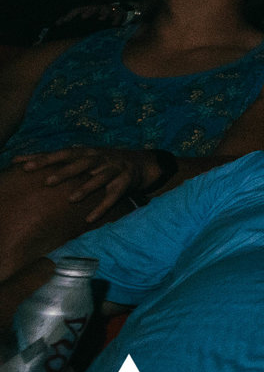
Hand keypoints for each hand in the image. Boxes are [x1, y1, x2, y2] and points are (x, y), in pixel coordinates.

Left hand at [14, 146, 163, 215]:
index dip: (45, 159)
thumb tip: (16, 160)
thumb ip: (53, 159)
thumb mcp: (80, 156)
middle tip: (47, 182)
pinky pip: (113, 196)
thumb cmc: (100, 162)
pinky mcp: (125, 183)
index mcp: (86, 152)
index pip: (63, 153)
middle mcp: (100, 159)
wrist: (140, 164)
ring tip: (71, 199)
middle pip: (81, 163)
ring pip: (100, 178)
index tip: (25, 166)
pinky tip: (89, 219)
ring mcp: (114, 170)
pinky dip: (102, 207)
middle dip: (65, 172)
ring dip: (86, 188)